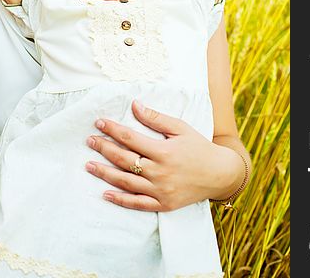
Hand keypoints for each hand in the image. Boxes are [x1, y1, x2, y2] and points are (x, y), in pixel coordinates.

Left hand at [85, 101, 241, 211]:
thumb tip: (135, 105)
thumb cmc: (199, 147)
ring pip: (126, 182)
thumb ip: (156, 118)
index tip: (99, 123)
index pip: (130, 138)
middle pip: (124, 159)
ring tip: (88, 165)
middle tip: (89, 140)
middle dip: (104, 149)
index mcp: (163, 151)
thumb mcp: (180, 128)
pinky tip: (105, 194)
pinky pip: (137, 204)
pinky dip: (120, 200)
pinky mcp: (163, 204)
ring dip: (105, 173)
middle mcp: (160, 172)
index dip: (112, 130)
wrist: (220, 174)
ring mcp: (160, 190)